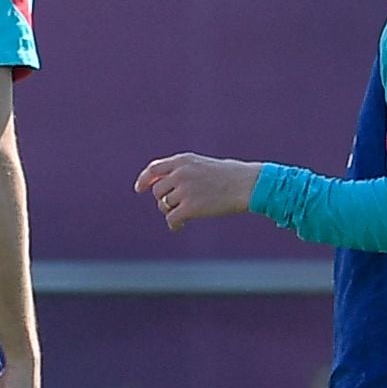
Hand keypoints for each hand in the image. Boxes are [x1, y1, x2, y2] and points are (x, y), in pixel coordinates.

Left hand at [135, 154, 259, 230]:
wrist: (247, 185)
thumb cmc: (230, 176)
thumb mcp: (203, 165)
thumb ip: (183, 172)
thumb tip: (162, 188)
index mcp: (183, 160)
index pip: (154, 168)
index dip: (144, 179)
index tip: (139, 189)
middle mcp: (180, 173)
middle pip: (158, 191)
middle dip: (164, 200)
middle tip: (176, 207)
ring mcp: (184, 190)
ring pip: (164, 206)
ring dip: (171, 212)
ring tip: (184, 215)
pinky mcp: (190, 207)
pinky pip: (171, 219)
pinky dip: (174, 225)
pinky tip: (180, 227)